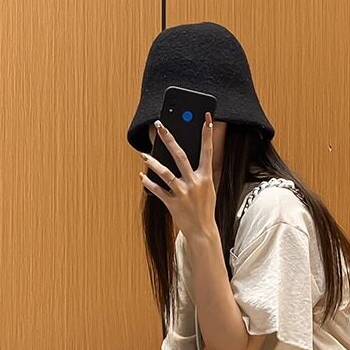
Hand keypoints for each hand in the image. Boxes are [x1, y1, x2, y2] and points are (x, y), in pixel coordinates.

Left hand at [139, 111, 216, 241]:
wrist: (202, 231)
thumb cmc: (204, 207)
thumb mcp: (208, 187)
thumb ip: (199, 172)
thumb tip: (187, 155)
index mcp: (206, 177)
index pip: (207, 151)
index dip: (207, 134)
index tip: (206, 118)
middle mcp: (194, 183)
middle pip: (180, 156)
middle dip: (170, 139)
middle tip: (160, 126)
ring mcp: (183, 193)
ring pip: (165, 173)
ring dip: (153, 162)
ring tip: (144, 154)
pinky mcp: (172, 204)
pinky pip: (157, 191)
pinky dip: (148, 183)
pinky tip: (141, 176)